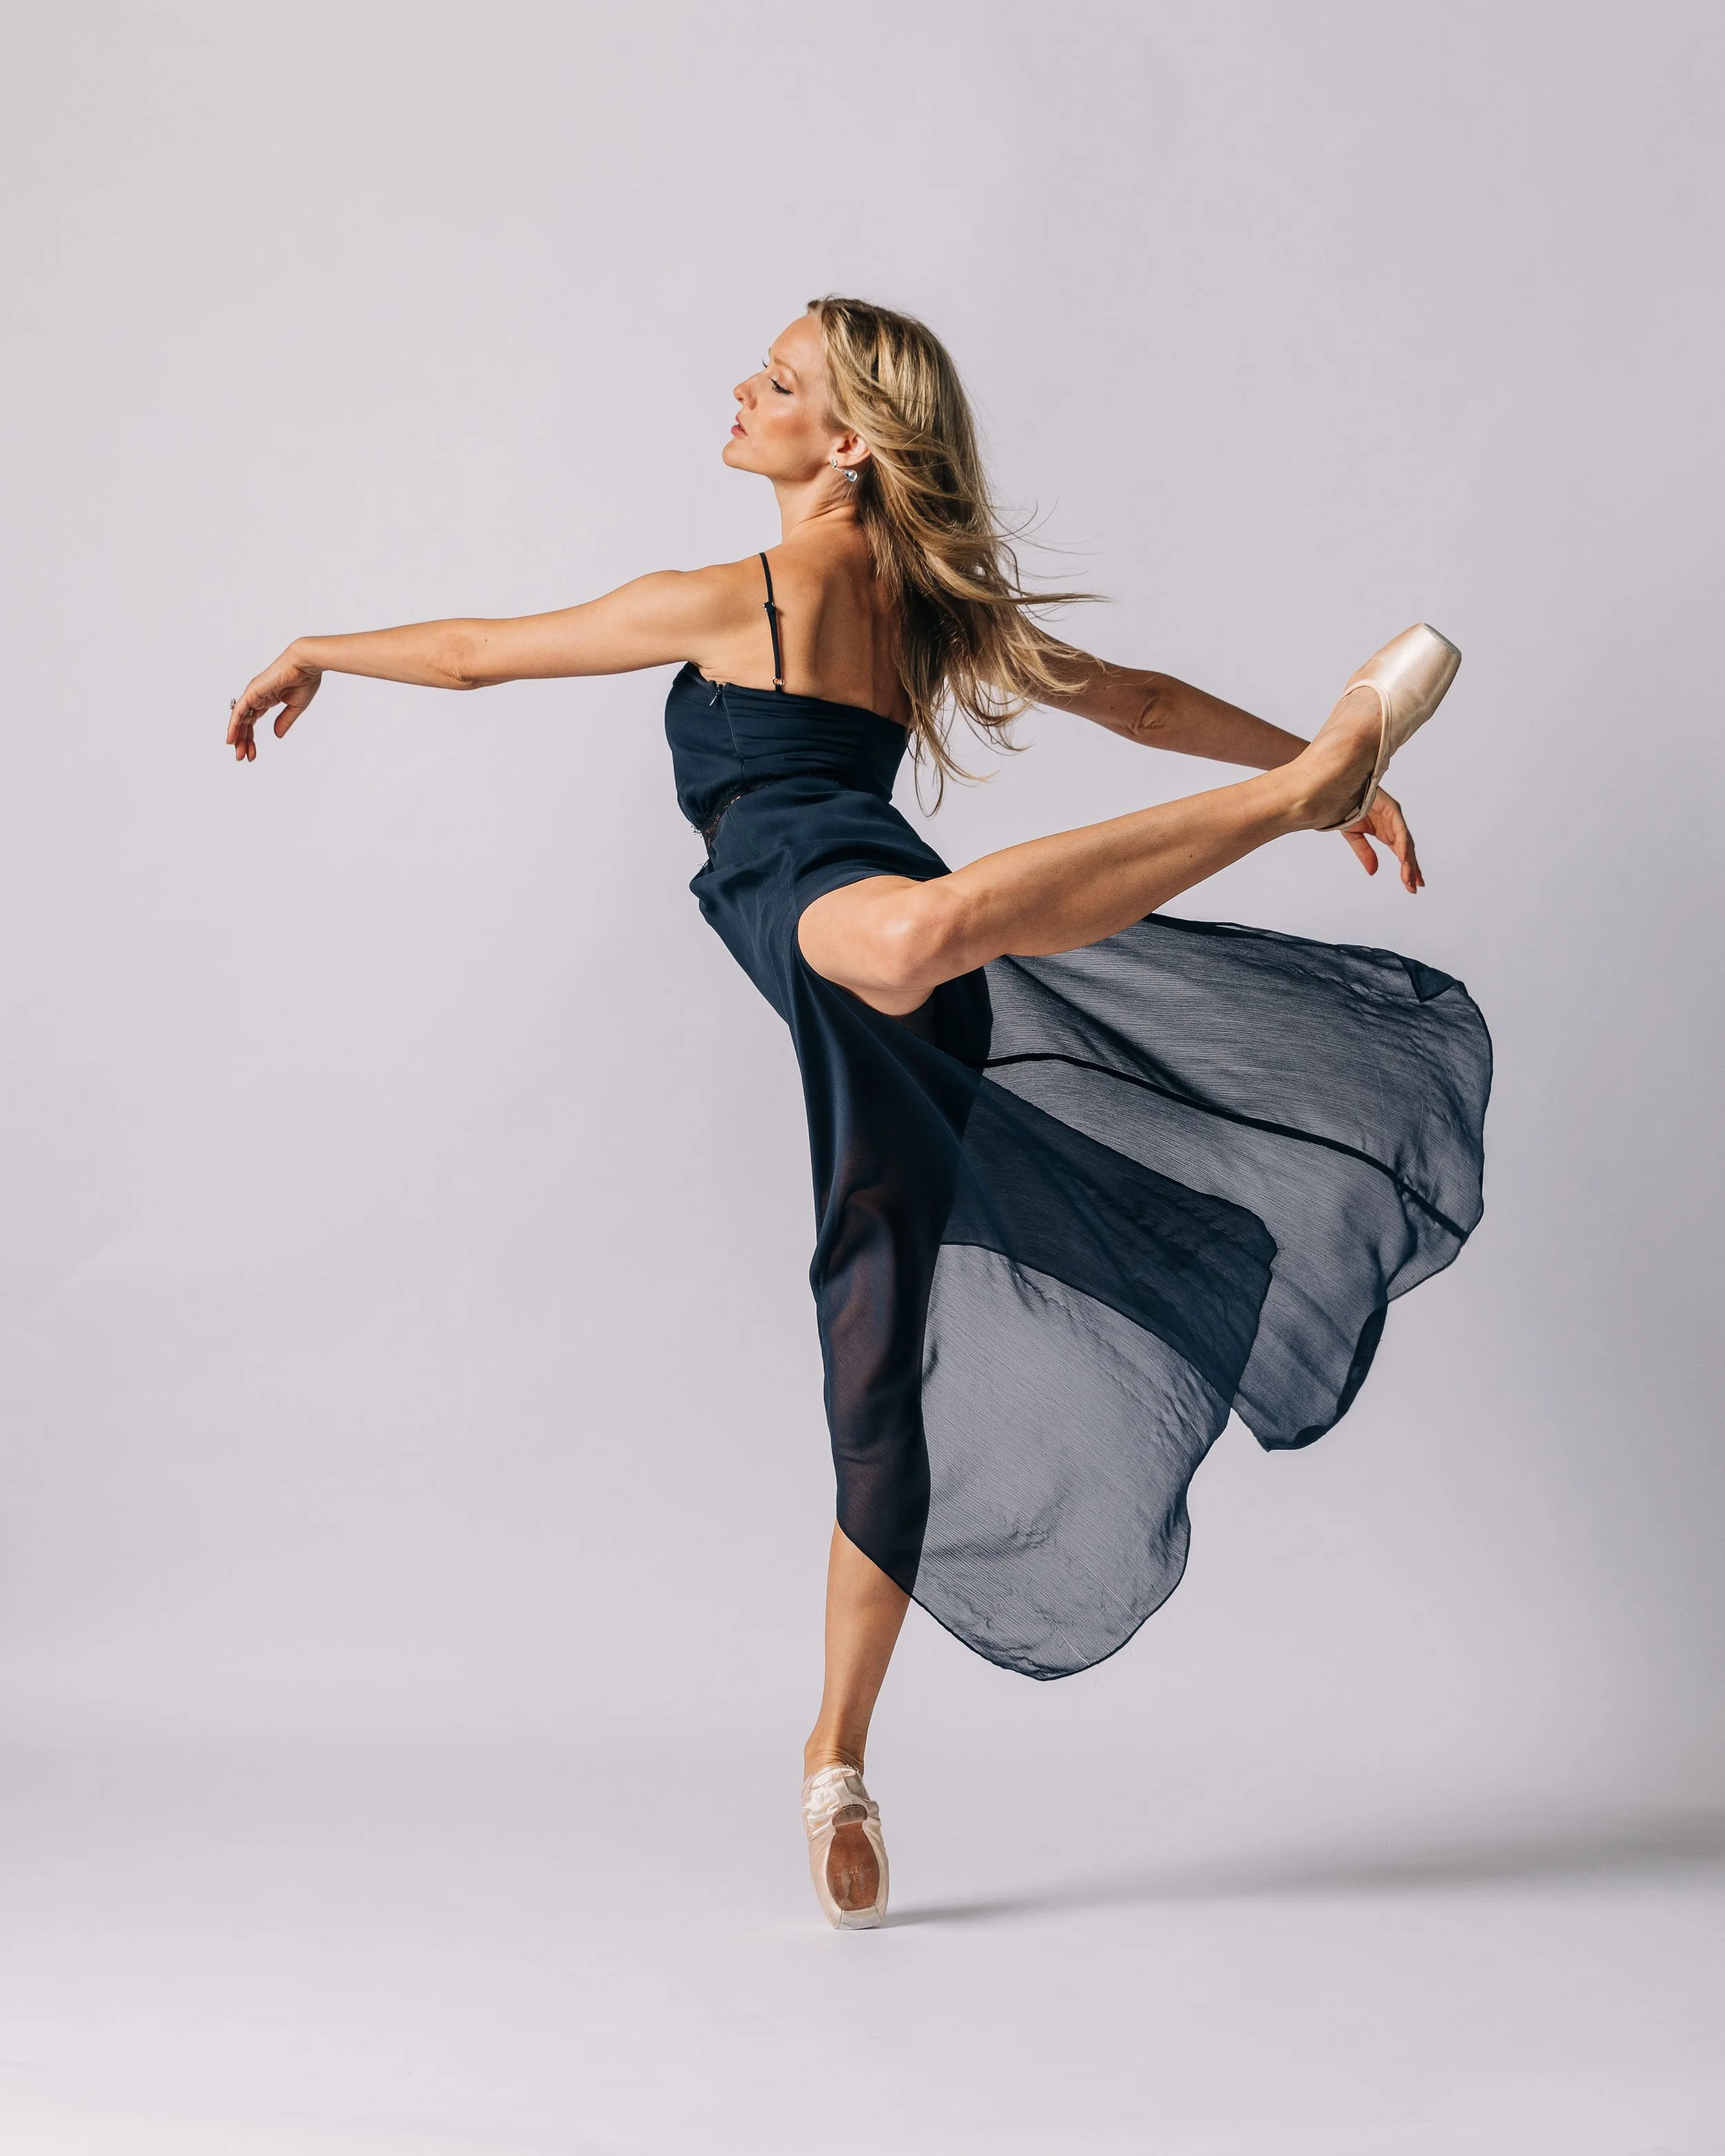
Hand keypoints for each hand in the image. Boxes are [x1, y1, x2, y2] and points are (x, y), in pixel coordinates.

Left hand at [227, 647, 322, 761]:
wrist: (306, 664)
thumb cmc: (305, 680)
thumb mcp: (295, 707)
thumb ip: (284, 721)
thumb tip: (277, 735)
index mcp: (267, 699)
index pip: (253, 721)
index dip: (251, 738)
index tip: (252, 754)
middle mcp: (257, 696)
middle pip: (243, 722)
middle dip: (242, 741)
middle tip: (241, 758)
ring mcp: (253, 693)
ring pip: (239, 719)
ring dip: (237, 737)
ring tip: (237, 754)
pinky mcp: (252, 692)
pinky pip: (239, 711)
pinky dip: (233, 725)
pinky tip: (231, 738)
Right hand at [1340, 786, 1422, 892]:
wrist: (1338, 792)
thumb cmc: (1346, 809)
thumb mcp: (1355, 837)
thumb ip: (1365, 853)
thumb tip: (1373, 873)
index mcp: (1386, 832)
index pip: (1401, 853)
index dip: (1407, 869)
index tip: (1411, 885)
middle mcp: (1394, 825)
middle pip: (1408, 850)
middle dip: (1412, 869)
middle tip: (1415, 887)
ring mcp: (1394, 817)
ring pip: (1406, 843)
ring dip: (1408, 861)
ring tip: (1409, 879)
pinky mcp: (1392, 810)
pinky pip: (1400, 831)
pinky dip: (1403, 845)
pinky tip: (1404, 859)